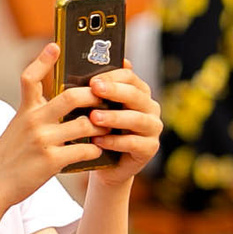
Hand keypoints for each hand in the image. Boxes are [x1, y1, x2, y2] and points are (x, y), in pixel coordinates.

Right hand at [0, 45, 105, 208]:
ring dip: (101, 125)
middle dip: (94, 95)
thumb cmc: (9, 157)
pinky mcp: (51, 161)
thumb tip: (62, 105)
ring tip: (109, 126)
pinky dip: (95, 149)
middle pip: (71, 97)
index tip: (55, 46)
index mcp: (25, 111)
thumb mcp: (16, 128)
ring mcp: (43, 141)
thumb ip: (35, 114)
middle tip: (107, 95)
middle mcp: (33, 121)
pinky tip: (99, 150)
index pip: (30, 78)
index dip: (42, 60)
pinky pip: (84, 149)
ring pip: (84, 124)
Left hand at [82, 66, 162, 184]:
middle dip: (113, 91)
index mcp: (138, 92)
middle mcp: (150, 108)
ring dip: (114, 117)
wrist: (105, 164)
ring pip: (136, 119)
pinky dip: (115, 142)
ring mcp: (153, 128)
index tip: (92, 80)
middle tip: (94, 89)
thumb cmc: (99, 131)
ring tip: (94, 117)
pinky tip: (98, 141)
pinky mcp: (150, 148)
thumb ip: (94, 92)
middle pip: (135, 95)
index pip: (129, 77)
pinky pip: (134, 143)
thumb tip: (80, 70)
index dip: (111, 77)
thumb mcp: (96, 109)